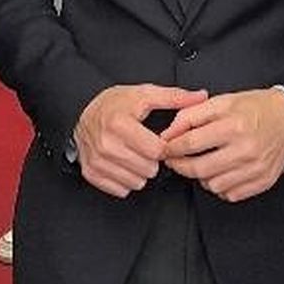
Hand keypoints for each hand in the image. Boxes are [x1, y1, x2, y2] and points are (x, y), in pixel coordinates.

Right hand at [73, 83, 207, 196]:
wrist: (82, 111)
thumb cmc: (114, 104)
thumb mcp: (144, 94)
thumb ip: (174, 97)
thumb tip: (200, 97)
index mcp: (120, 124)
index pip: (156, 151)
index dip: (164, 147)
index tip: (160, 141)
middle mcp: (106, 144)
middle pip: (148, 169)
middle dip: (152, 160)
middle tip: (145, 147)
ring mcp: (97, 161)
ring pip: (136, 182)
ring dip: (140, 172)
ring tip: (135, 155)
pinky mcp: (91, 173)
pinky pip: (120, 189)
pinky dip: (125, 180)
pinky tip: (124, 165)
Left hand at [158, 88, 283, 201]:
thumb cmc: (258, 108)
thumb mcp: (223, 101)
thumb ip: (192, 114)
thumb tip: (169, 132)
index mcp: (234, 125)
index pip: (190, 143)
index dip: (171, 148)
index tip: (166, 148)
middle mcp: (245, 149)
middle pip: (198, 168)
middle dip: (180, 166)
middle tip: (175, 160)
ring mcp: (255, 168)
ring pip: (213, 185)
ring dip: (201, 177)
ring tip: (204, 163)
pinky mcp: (262, 181)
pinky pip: (230, 194)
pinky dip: (220, 186)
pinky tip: (222, 172)